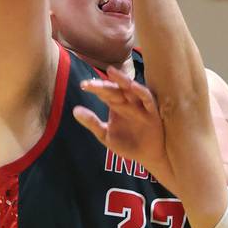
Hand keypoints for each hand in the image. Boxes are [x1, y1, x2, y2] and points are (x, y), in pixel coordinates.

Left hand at [74, 69, 172, 184]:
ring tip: (111, 72)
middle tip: (91, 83)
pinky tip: (132, 86)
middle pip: (115, 89)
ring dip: (122, 80)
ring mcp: (140, 105)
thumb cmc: (127, 144)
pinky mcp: (152, 111)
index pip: (104, 93)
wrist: (147, 156)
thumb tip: (74, 110)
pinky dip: (141, 91)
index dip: (94, 88)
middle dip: (104, 85)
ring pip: (131, 88)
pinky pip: (147, 98)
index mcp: (116, 105)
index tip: (83, 85)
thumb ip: (92, 122)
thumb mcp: (105, 135)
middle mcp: (127, 102)